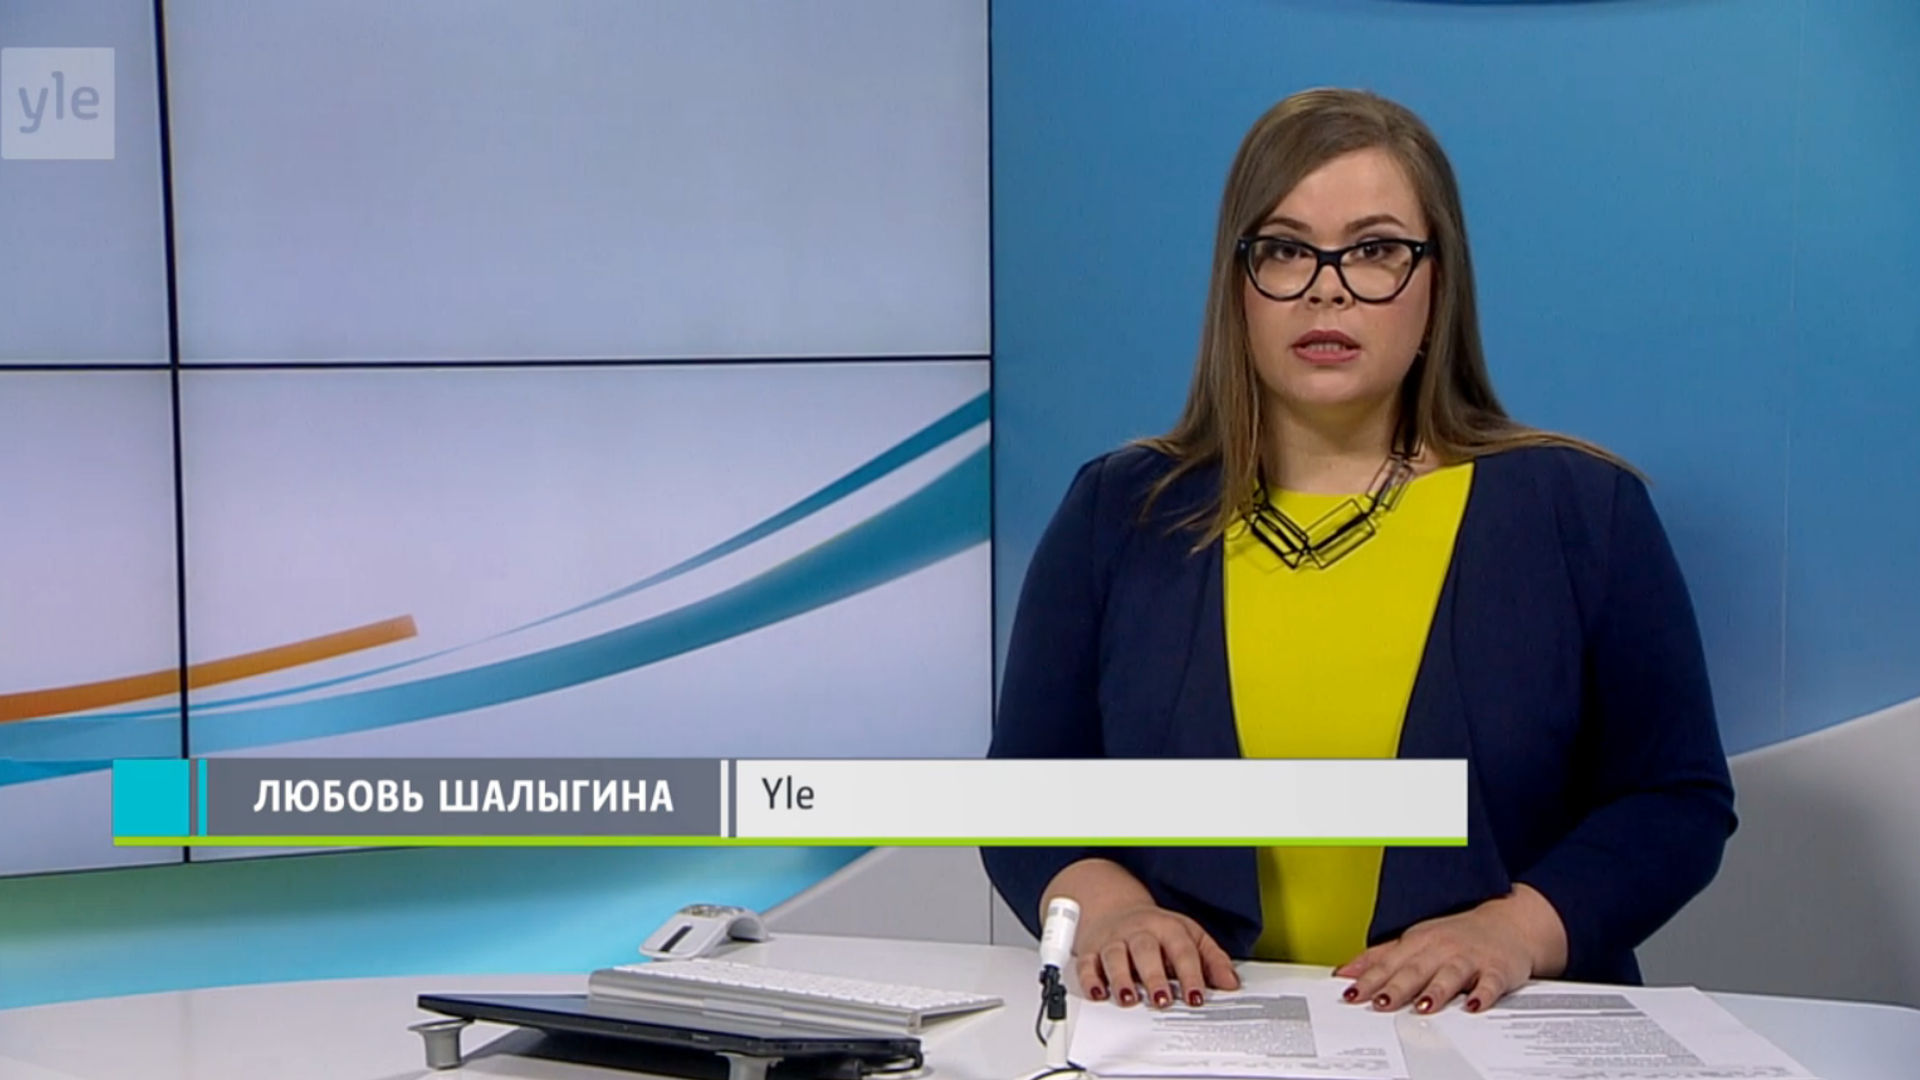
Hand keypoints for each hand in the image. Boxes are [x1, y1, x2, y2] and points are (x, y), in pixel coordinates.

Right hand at [1043, 858, 1240, 1008]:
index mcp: (1168, 928)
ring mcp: (1114, 940)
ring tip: (1128, 999)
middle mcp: (1140, 932)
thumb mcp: (1189, 936)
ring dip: (1120, 978)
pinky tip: (1098, 993)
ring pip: (1115, 955)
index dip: (1190, 975)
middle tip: (1162, 1000)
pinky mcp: (1092, 950)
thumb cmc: (1157, 929)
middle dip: (1153, 976)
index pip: (1181, 950)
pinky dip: (1089, 978)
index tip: (1196, 997)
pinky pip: (1087, 962)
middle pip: (1146, 950)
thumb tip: (1230, 984)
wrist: (1116, 906)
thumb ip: (1212, 960)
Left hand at [1334, 884, 1567, 1014]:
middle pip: (1415, 970)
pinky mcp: (1496, 970)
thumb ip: (1380, 957)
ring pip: (1450, 975)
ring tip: (1423, 1007)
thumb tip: (1345, 972)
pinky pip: (1490, 983)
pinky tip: (1474, 1005)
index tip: (1352, 995)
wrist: (1508, 923)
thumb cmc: (1456, 937)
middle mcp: (1441, 948)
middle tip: (1381, 1004)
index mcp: (1418, 942)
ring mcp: (1469, 958)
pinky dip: (1483, 994)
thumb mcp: (1414, 941)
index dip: (1369, 980)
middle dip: (1397, 987)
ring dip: (1436, 991)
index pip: (1388, 964)